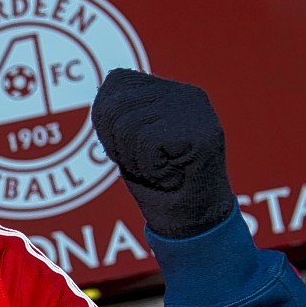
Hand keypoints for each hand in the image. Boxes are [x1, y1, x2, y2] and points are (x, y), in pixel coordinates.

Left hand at [91, 69, 234, 238]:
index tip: (127, 148)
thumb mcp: (132, 143)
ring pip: (127, 127)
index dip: (106, 121)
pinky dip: (150, 170)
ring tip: (159, 170)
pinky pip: (146, 145)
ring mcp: (196, 112)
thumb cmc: (159, 187)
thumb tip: (104, 96)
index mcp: (170, 90)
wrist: (195, 224)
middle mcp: (186, 94)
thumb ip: (121, 114)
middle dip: (117, 144)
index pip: (116, 83)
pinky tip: (171, 177)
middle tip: (145, 165)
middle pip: (115, 106)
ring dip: (135, 161)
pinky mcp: (200, 134)